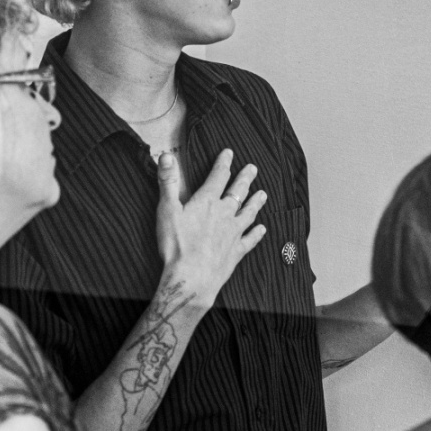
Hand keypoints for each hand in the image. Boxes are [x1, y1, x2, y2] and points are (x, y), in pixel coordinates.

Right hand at [156, 148, 265, 305]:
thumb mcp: (167, 210)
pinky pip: (250, 240)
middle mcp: (224, 214)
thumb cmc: (176, 245)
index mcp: (206, 202)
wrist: (192, 278)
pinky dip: (257, 233)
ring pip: (248, 213)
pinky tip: (262, 229)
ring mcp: (233, 233)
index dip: (223, 163)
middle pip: (237, 192)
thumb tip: (166, 156)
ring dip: (256, 202)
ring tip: (263, 194)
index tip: (229, 153)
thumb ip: (168, 182)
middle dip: (245, 178)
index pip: (218, 176)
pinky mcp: (236, 252)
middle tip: (253, 168)